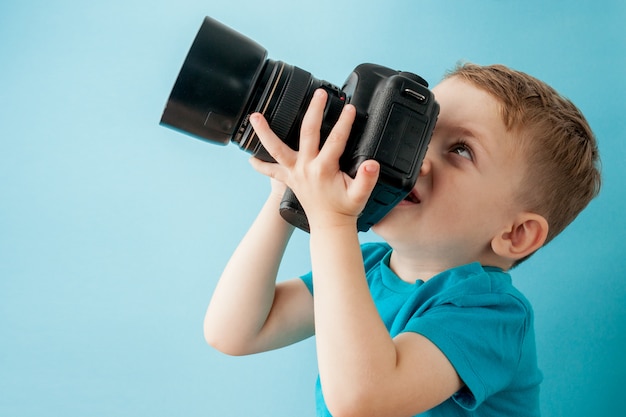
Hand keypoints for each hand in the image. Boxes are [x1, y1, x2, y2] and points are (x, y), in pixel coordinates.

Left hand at [249, 89, 379, 229]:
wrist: (330, 226)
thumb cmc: (345, 209)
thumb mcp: (360, 195)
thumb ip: (367, 179)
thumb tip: (372, 164)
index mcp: (324, 169)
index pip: (336, 139)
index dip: (344, 122)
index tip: (350, 108)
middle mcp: (306, 168)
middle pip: (307, 133)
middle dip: (313, 110)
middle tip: (318, 94)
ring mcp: (294, 173)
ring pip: (276, 149)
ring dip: (264, 132)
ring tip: (254, 116)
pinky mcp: (288, 179)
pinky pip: (270, 171)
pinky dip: (260, 164)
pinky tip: (250, 157)